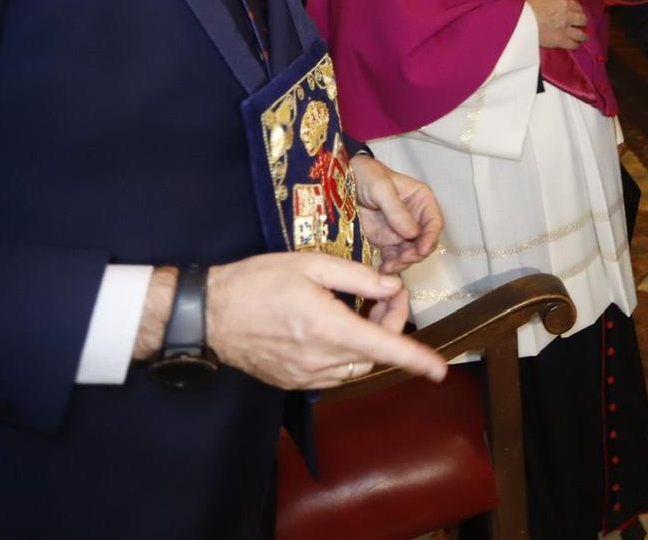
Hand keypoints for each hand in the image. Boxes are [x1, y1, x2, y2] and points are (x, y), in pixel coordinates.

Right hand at [204, 251, 445, 388]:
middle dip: (390, 324)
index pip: (384, 347)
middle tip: (382, 295)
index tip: (439, 369)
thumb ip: (357, 277)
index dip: (415, 359)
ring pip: (356, 365)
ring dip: (369, 340)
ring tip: (359, 307)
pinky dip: (347, 352)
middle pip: (375, 353)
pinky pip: (334, 372)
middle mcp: (320, 359)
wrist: (209, 314)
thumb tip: (392, 288)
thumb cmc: (256, 283)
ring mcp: (306, 376)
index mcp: (327, 328)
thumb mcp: (309, 264)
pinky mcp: (294, 382)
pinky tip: (336, 325)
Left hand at [351, 154, 443, 273]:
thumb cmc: (366, 176)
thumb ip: (396, 209)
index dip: (431, 237)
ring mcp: (401, 232)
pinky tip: (383, 270)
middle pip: (424, 242)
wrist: (343, 182)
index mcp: (421, 201)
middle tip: (403, 258)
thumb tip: (412, 232)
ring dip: (403, 263)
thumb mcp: (381, 188)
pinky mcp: (387, 242)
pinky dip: (390, 266)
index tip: (422, 249)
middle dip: (416, 254)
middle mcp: (415, 218)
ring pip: (410, 254)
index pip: (434, 222)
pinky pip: (393, 258)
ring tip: (389, 267)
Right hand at [527, 0, 586, 49]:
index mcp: (562, 4)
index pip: (577, 6)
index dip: (578, 9)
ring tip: (584, 36)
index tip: (578, 11)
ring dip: (583, 35)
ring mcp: (565, 30)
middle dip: (583, 21)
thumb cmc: (526, 8)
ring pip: (581, 34)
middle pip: (582, 19)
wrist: (520, 24)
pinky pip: (573, 44)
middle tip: (582, 23)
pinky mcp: (560, 41)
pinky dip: (576, 45)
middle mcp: (567, 17)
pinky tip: (576, 44)